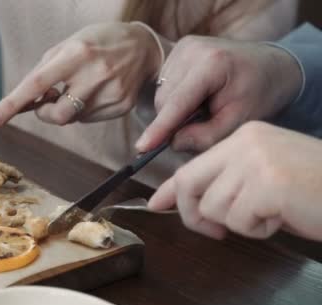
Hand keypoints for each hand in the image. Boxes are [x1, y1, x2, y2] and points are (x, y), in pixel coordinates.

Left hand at [0, 22, 167, 127]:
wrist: (144, 47)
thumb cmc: (97, 44)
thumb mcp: (67, 46)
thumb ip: (43, 72)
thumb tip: (24, 103)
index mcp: (75, 54)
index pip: (36, 84)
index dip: (12, 103)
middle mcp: (94, 74)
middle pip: (55, 115)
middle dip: (45, 113)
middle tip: (49, 99)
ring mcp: (111, 92)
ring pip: (72, 119)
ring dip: (67, 109)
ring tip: (81, 87)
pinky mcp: (122, 105)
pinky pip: (90, 120)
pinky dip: (85, 110)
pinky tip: (98, 92)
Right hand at [135, 36, 301, 152]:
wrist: (271, 66)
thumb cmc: (259, 94)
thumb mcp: (239, 121)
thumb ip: (206, 136)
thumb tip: (173, 142)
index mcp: (212, 64)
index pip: (178, 103)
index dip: (160, 128)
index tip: (142, 147)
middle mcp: (192, 50)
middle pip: (165, 100)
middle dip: (175, 121)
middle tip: (202, 126)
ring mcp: (183, 47)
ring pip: (161, 95)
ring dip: (175, 111)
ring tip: (203, 109)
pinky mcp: (178, 49)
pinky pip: (164, 85)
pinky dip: (176, 99)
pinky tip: (197, 98)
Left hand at [149, 121, 321, 241]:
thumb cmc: (314, 190)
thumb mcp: (262, 179)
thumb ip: (224, 183)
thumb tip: (178, 199)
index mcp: (245, 136)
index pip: (193, 164)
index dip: (171, 189)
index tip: (157, 204)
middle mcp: (246, 142)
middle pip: (190, 182)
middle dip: (192, 214)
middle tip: (214, 231)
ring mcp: (255, 161)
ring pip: (213, 206)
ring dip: (238, 222)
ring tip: (271, 212)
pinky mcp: (267, 184)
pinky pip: (237, 220)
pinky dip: (257, 229)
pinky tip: (281, 216)